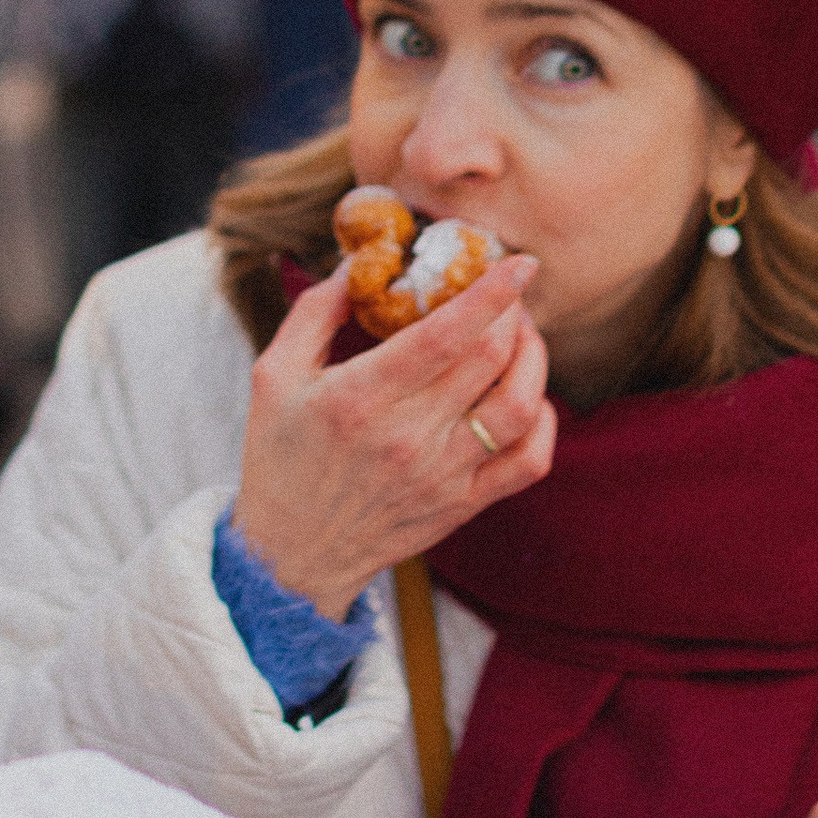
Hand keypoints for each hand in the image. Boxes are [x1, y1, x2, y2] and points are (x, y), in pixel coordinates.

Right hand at [229, 262, 553, 621]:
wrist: (291, 554)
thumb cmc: (279, 456)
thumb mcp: (273, 374)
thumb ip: (316, 311)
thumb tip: (362, 263)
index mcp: (358, 398)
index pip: (444, 335)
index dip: (489, 293)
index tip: (518, 262)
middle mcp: (407, 438)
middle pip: (490, 359)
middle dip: (511, 313)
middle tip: (507, 294)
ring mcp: (442, 475)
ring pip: (519, 406)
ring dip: (533, 359)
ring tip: (521, 335)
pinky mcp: (462, 504)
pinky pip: (528, 462)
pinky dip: (543, 423)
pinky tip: (529, 396)